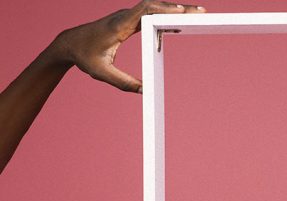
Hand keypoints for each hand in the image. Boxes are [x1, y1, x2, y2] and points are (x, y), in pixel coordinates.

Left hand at [50, 0, 205, 92]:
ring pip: (156, 8)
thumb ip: (124, 83)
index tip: (182, 11)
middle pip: (157, 6)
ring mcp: (129, 17)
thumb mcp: (103, 73)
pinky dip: (168, 16)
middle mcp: (125, 17)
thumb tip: (145, 91)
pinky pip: (152, 14)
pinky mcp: (131, 21)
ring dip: (176, 10)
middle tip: (202, 12)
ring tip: (198, 15)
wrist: (70, 43)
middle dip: (180, 8)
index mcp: (119, 25)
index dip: (165, 9)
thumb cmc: (85, 57)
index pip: (145, 10)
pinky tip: (182, 22)